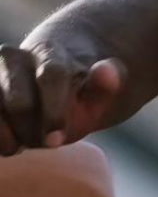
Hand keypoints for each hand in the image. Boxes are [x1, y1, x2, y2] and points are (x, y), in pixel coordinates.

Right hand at [0, 43, 125, 155]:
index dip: (54, 112)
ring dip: (9, 137)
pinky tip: (9, 144)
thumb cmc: (75, 93)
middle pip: (19, 103)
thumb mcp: (97, 93)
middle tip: (48, 143)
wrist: (41, 80)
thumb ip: (107, 83)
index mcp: (50, 52)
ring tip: (25, 143)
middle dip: (33, 131)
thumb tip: (107, 69)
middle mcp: (12, 57)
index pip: (51, 77)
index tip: (57, 142)